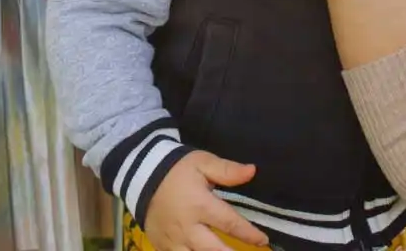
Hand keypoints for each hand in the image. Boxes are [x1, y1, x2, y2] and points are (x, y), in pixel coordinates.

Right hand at [144, 151, 265, 250]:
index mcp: (200, 205)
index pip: (229, 224)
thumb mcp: (203, 162)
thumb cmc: (177, 169)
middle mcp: (188, 228)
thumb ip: (227, 170)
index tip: (263, 240)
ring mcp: (173, 241)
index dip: (248, 234)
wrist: (142, 176)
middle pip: (213, 250)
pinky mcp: (162, 247)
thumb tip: (252, 171)